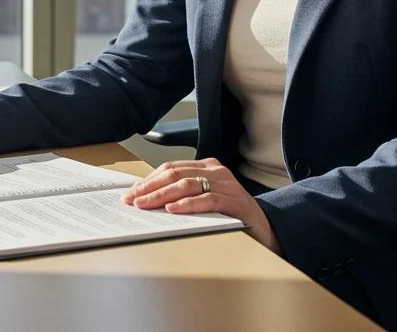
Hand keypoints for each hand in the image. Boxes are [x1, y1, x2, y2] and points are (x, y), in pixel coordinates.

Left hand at [120, 159, 283, 256]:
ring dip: (162, 196)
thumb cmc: (231, 216)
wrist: (266, 230)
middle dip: (150, 187)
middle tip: (132, 200)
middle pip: (176, 174)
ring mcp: (226, 184)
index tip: (131, 193)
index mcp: (207, 167)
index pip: (171, 168)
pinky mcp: (234, 201)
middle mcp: (216, 171)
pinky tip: (173, 210)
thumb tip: (147, 200)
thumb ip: (183, 195)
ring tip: (145, 205)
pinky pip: (207, 200)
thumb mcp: (204, 200)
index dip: (149, 180)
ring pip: (187, 185)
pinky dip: (188, 205)